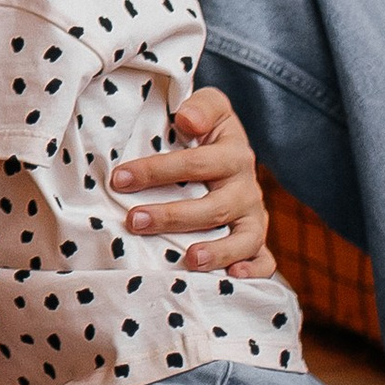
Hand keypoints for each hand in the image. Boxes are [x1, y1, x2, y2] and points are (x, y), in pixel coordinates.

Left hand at [110, 87, 276, 277]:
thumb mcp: (209, 108)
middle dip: (172, 216)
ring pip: (243, 239)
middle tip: (134, 221)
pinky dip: (254, 270)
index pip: (195, 163)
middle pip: (213, 207)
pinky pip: (265, 261)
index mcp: (233, 154)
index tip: (119, 179)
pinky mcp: (257, 241)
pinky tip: (232, 277)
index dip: (156, 171)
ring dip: (216, 251)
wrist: (231, 154)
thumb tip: (187, 119)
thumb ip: (201, 107)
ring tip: (189, 260)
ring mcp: (253, 217)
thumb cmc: (206, 133)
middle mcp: (246, 188)